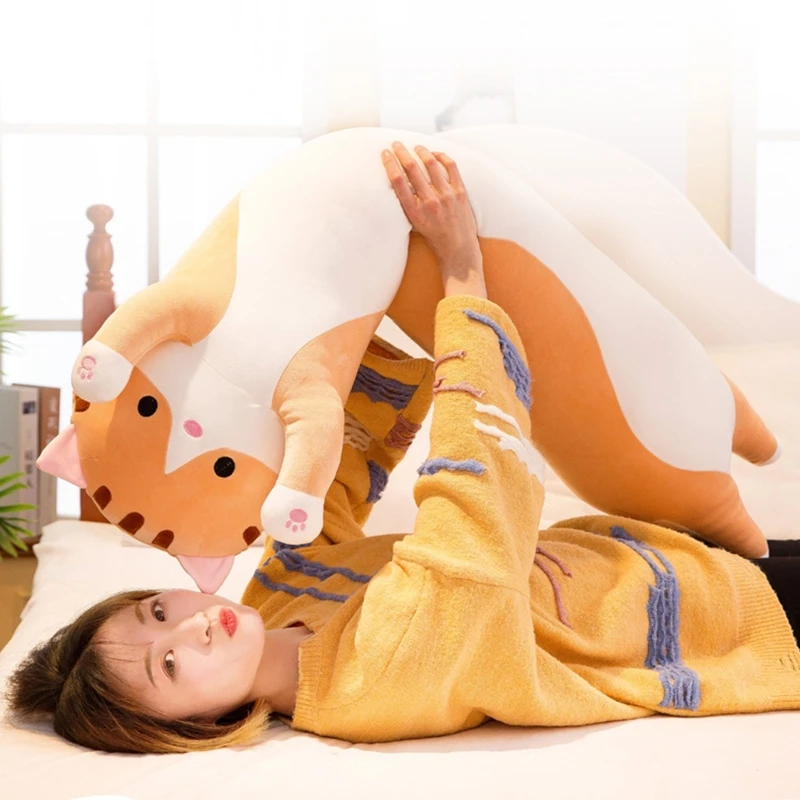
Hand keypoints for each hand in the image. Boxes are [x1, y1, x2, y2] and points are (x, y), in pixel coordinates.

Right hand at [382, 141, 485, 297]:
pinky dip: (441, 156)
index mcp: (414, 212)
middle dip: (401, 152)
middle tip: (395, 144)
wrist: (458, 249)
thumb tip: (399, 179)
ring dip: (420, 151)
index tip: (384, 153)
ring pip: (430, 163)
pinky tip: (434, 154)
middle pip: (411, 168)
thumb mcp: (414, 223)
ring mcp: (446, 196)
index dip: (389, 163)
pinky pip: (450, 166)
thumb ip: (408, 203)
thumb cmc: (434, 237)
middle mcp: (430, 202)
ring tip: (415, 146)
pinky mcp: (460, 192)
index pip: (397, 181)